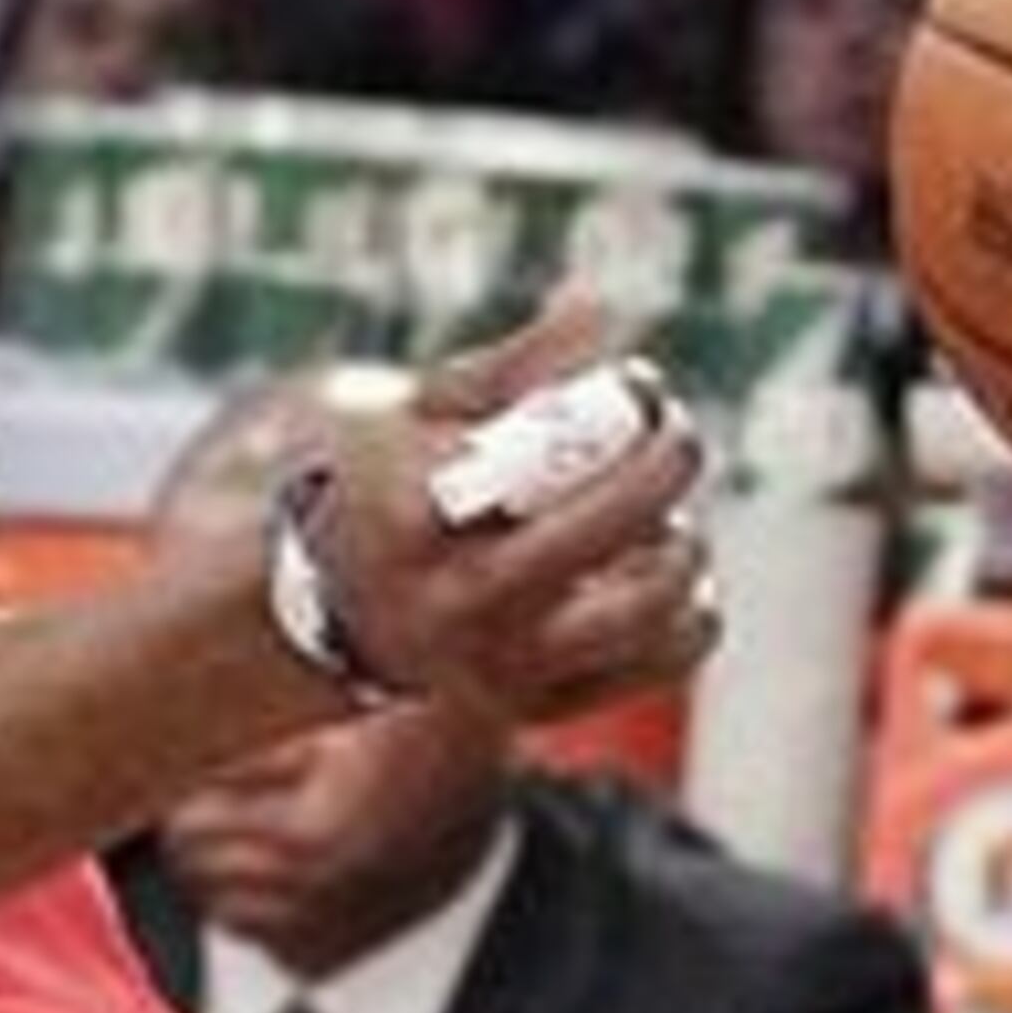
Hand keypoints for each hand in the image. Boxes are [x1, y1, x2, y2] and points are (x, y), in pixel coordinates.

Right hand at [305, 296, 715, 722]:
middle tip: (676, 429)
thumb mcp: (415, 413)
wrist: (322, 613)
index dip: (617, 409)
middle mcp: (459, 598)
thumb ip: (509, 367)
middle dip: (665, 461)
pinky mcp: (535, 707)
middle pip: (609, 525)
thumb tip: (595, 305)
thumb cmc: (374, 489)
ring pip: (647, 607)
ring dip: (681, 543)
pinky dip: (689, 614)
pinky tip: (668, 569)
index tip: (639, 383)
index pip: (544, 454)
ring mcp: (500, 665)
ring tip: (669, 511)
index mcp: (418, 513)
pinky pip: (657, 662)